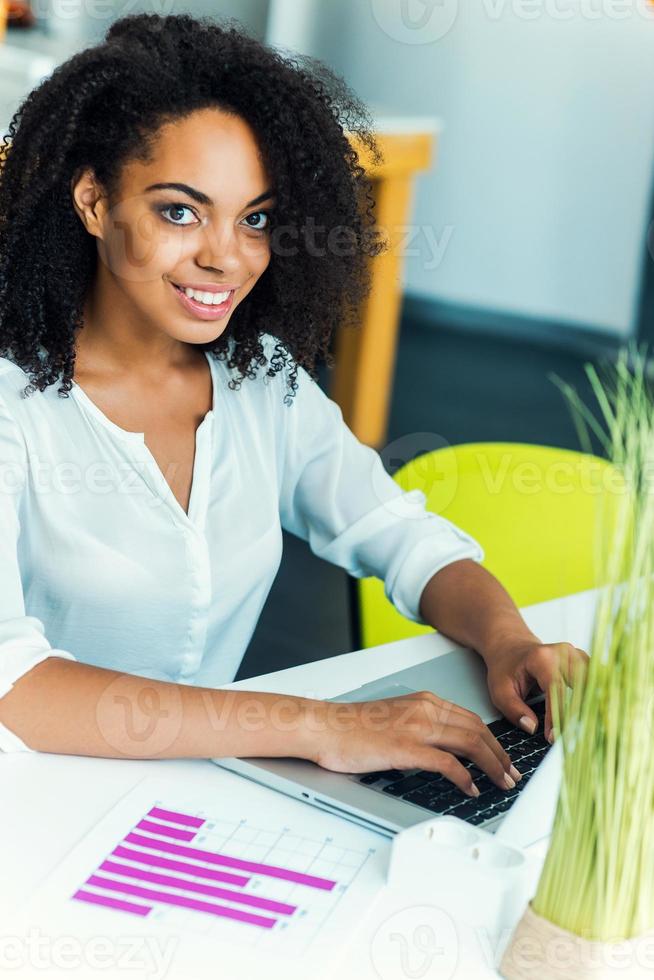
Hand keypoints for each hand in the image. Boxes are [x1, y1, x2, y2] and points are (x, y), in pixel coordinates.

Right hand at [304, 691, 522, 797]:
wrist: (327, 727)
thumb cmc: (355, 727)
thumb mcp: (396, 718)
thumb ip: (422, 728)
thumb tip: (445, 752)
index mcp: (424, 701)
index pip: (471, 719)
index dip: (493, 741)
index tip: (504, 758)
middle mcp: (425, 709)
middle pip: (477, 730)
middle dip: (500, 755)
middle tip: (511, 774)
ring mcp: (417, 727)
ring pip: (470, 744)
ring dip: (491, 766)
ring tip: (501, 782)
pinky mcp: (406, 747)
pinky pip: (447, 763)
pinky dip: (465, 777)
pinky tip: (471, 788)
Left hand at [484, 640, 589, 742]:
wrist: (511, 648)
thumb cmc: (505, 668)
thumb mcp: (499, 691)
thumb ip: (514, 710)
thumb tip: (533, 727)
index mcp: (542, 658)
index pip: (556, 689)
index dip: (556, 715)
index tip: (552, 737)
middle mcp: (563, 653)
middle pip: (581, 685)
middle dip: (579, 713)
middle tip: (574, 738)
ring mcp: (575, 655)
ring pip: (592, 683)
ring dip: (591, 706)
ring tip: (587, 730)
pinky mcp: (582, 661)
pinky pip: (595, 681)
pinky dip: (595, 698)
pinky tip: (593, 715)